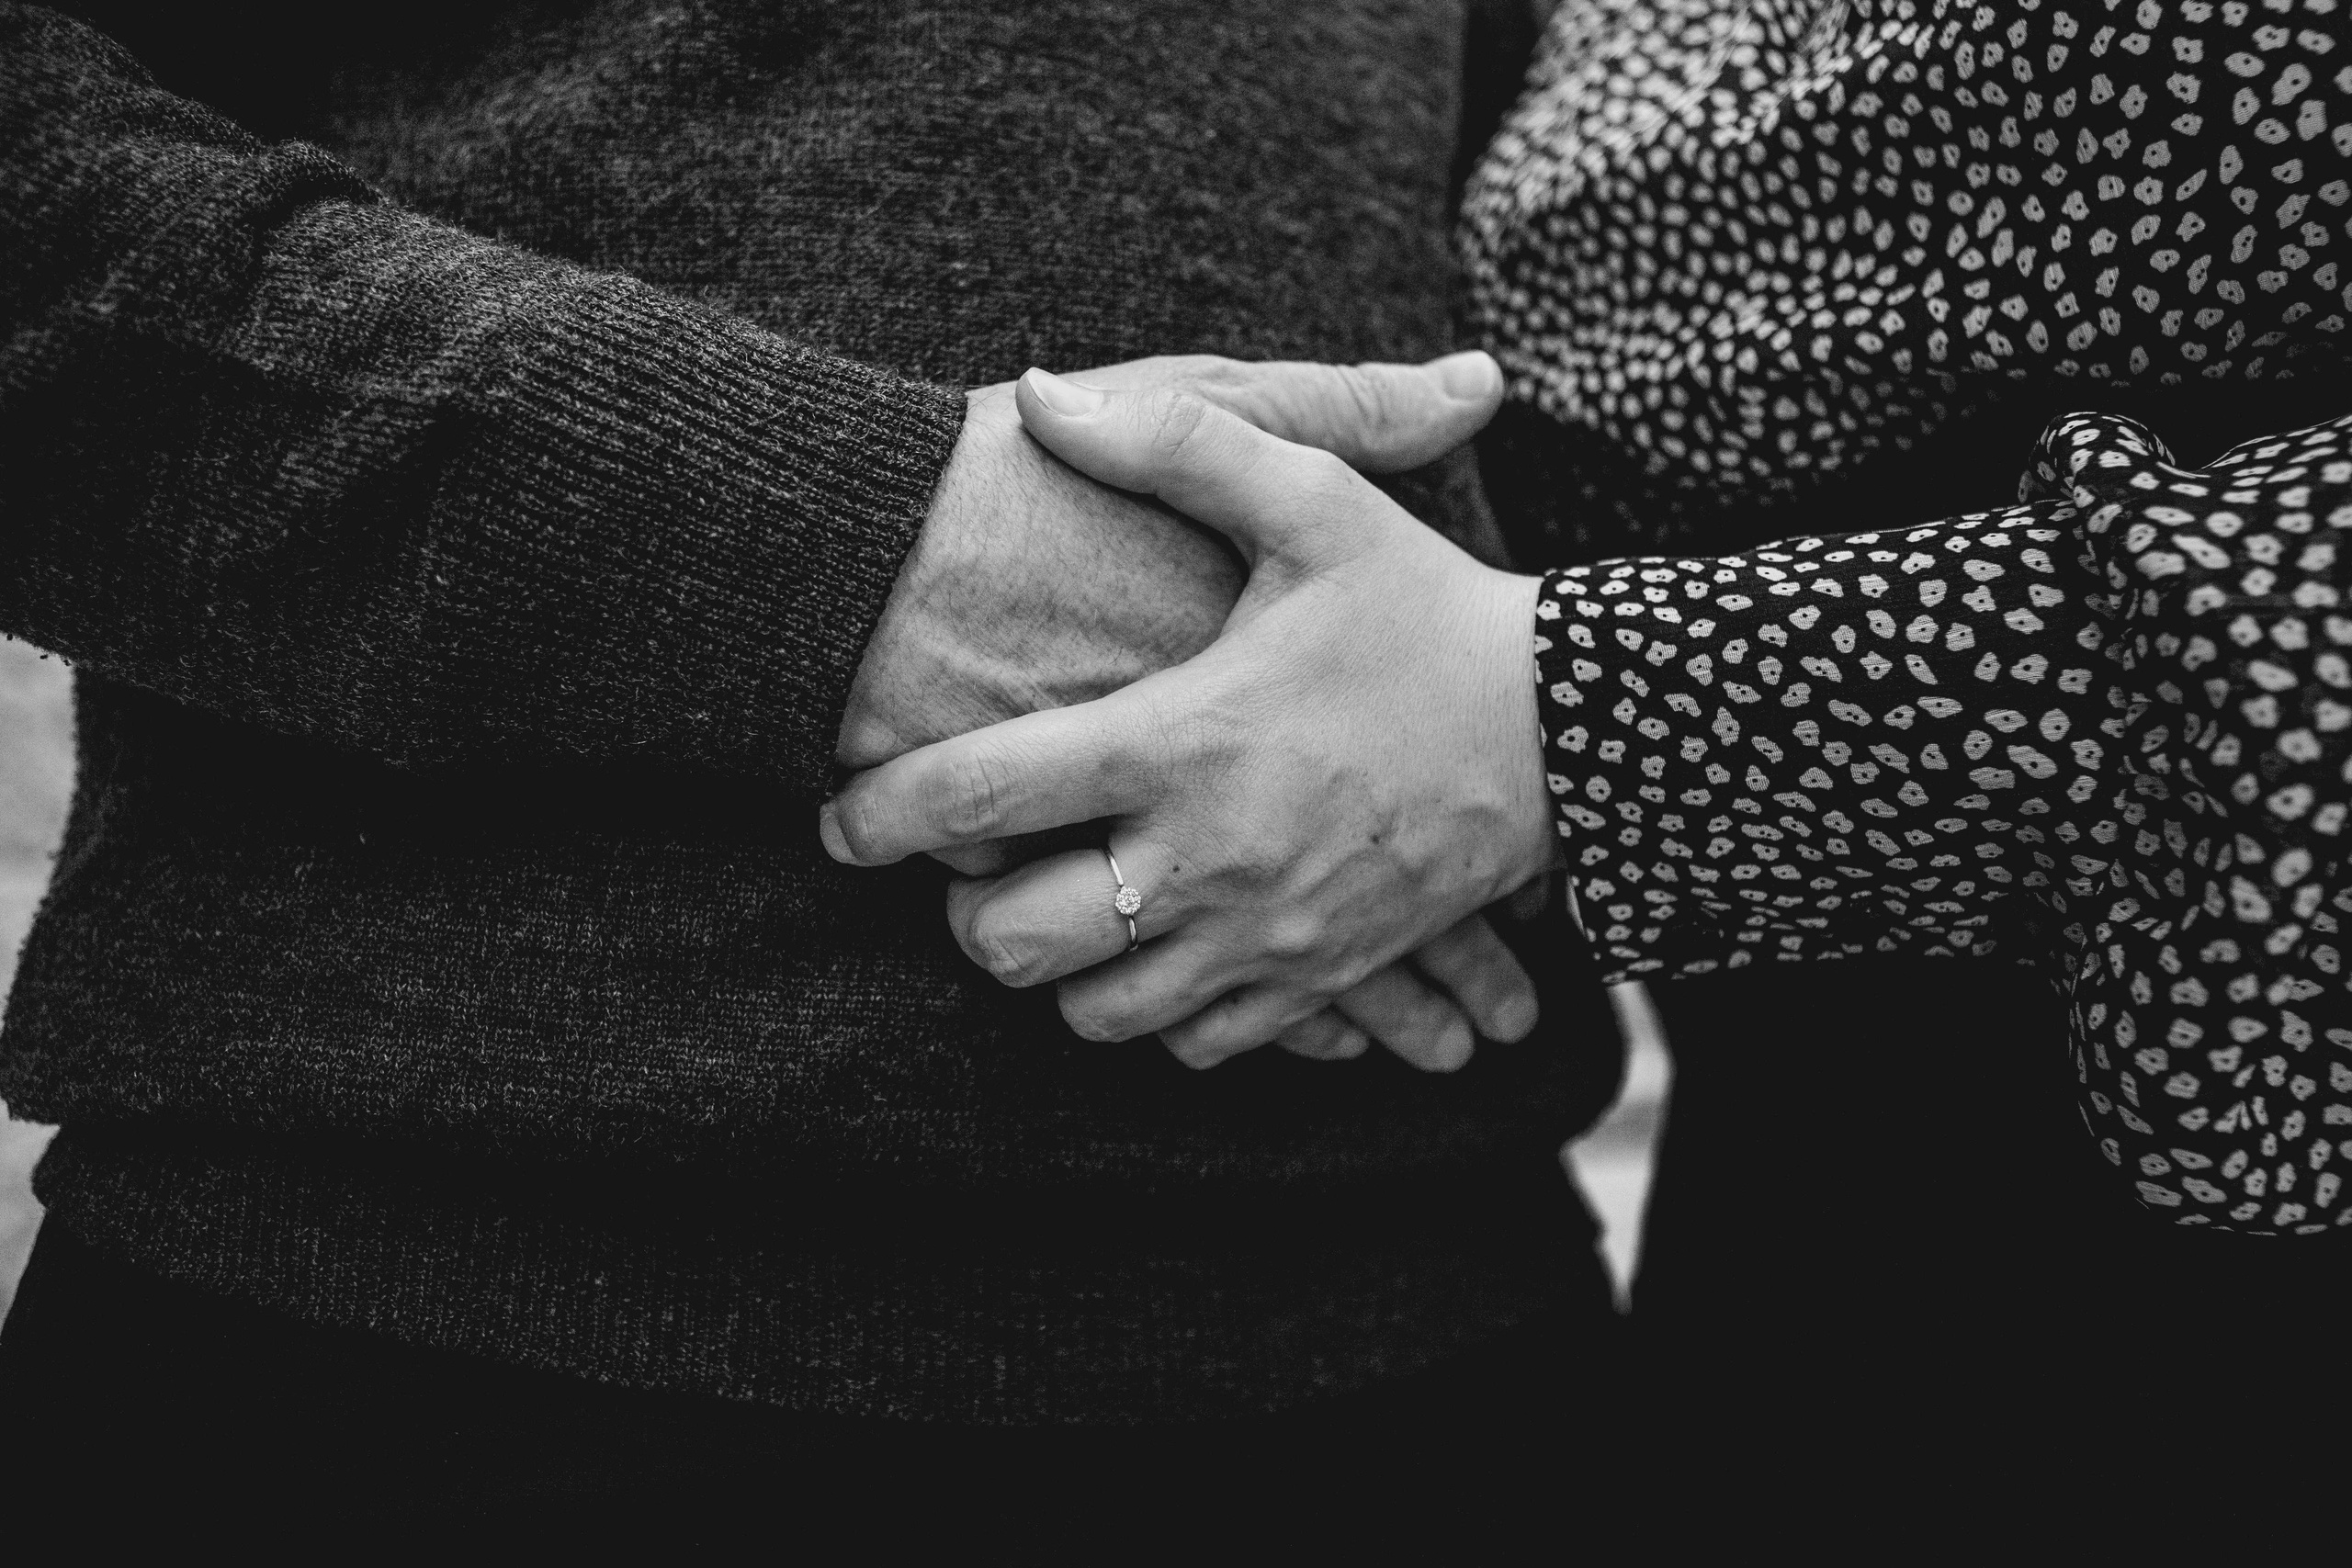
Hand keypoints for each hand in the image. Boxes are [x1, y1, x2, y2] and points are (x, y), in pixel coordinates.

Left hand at [822, 367, 1559, 1066]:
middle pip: (1010, 944)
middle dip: (964, 913)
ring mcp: (1262, 935)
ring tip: (1064, 904)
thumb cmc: (1426, 609)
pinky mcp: (1316, 982)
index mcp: (1179, 738)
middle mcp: (1205, 857)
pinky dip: (1156, 1012)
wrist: (1572, 731)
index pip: (976, 798)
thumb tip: (1036, 389)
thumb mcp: (1312, 505)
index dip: (876, 814)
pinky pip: (1193, 1046)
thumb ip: (1174, 440)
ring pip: (1091, 1015)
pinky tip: (1161, 945)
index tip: (836, 819)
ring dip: (1056, 971)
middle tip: (971, 867)